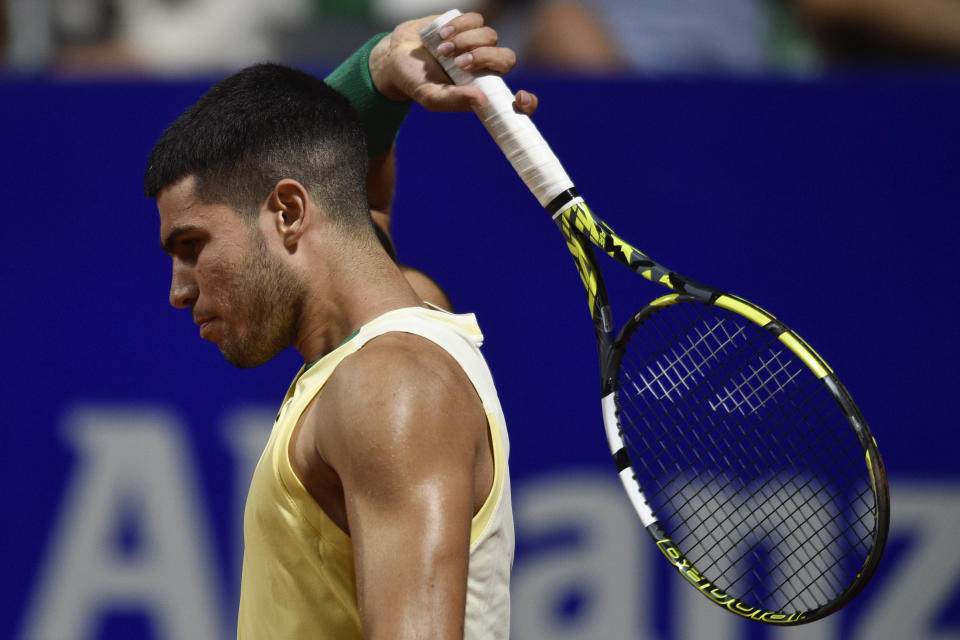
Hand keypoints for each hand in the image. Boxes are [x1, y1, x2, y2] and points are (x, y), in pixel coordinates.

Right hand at [369, 12, 537, 115]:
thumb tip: (482, 99)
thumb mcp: (431, 97)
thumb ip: (454, 100)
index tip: (521, 98)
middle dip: (484, 58)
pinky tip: (441, 35)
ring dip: (466, 42)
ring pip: (491, 36)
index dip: (527, 103)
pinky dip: (459, 26)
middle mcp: (485, 68)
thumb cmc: (415, 82)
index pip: (517, 100)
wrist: (396, 56)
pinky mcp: (467, 24)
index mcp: (483, 90)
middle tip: (459, 64)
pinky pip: (476, 20)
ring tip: (442, 50)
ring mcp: (478, 44)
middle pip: (507, 58)